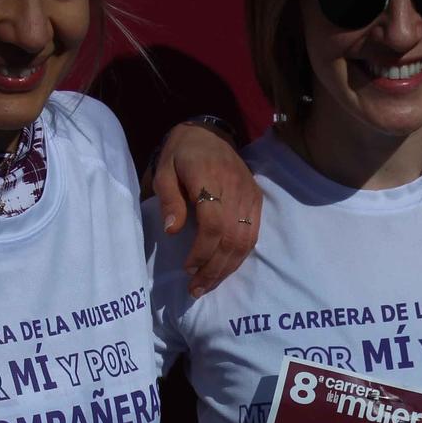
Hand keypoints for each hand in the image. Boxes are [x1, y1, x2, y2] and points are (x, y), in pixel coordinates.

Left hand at [152, 121, 260, 296]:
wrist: (208, 133)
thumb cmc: (180, 153)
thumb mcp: (164, 170)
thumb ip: (169, 200)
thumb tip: (172, 231)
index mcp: (210, 178)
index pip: (213, 223)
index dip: (201, 251)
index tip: (187, 268)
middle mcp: (235, 188)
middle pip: (231, 238)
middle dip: (213, 268)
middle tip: (196, 289)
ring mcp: (250, 195)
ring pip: (244, 241)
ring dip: (227, 268)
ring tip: (208, 286)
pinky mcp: (256, 200)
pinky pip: (252, 235)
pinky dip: (239, 257)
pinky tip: (225, 270)